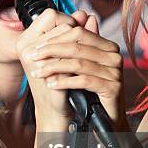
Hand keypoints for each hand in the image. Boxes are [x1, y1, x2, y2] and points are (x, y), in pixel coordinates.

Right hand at [17, 8, 81, 126]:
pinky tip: (86, 62)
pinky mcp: (46, 69)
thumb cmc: (59, 82)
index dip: (66, 20)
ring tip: (83, 53)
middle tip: (83, 44)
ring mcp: (33, 58)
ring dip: (78, 41)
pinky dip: (80, 55)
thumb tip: (85, 14)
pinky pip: (70, 51)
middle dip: (75, 30)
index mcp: (26, 40)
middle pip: (59, 21)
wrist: (55, 110)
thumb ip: (74, 32)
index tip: (76, 33)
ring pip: (66, 34)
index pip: (50, 15)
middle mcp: (25, 46)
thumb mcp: (65, 53)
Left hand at [26, 10, 127, 128]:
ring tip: (38, 73)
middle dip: (50, 50)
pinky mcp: (113, 87)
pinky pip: (84, 80)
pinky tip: (51, 84)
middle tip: (32, 57)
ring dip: (54, 67)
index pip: (78, 32)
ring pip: (78, 63)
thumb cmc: (88, 92)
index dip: (55, 38)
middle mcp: (114, 56)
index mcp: (107, 46)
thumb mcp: (78, 66)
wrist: (103, 120)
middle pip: (77, 46)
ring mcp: (115, 71)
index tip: (35, 47)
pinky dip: (65, 81)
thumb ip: (73, 47)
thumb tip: (59, 27)